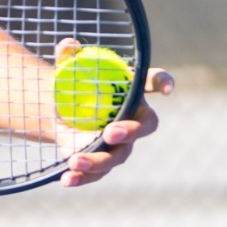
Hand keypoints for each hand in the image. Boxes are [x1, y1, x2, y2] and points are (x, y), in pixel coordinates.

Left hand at [59, 54, 171, 188]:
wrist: (59, 113)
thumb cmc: (74, 85)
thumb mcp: (68, 69)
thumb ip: (69, 57)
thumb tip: (68, 46)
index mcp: (131, 89)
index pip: (153, 81)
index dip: (163, 82)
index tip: (167, 87)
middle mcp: (133, 117)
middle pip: (144, 126)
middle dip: (131, 130)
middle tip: (110, 133)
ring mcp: (122, 142)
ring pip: (119, 155)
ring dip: (98, 160)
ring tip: (75, 160)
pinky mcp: (104, 159)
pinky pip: (98, 172)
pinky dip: (83, 177)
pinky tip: (68, 180)